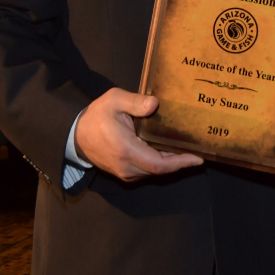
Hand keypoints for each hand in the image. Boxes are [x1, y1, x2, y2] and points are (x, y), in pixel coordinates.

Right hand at [74, 88, 202, 181]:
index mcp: (126, 150)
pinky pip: (147, 170)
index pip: (159, 164)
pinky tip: (168, 150)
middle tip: (198, 149)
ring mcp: (125, 173)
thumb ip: (135, 102)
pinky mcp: (124, 173)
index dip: (180, 163)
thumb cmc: (97, 116)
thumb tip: (155, 104)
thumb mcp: (114, 100)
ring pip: (154, 171)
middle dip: (180, 161)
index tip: (198, 158)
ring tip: (187, 148)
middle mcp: (127, 166)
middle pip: (161, 169)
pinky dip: (160, 162)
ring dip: (171, 162)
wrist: (76, 135)